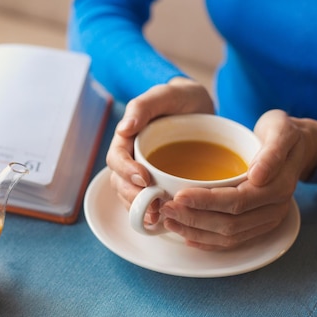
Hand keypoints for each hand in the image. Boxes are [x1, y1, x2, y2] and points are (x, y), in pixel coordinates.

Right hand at [105, 77, 213, 222]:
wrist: (199, 106)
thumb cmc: (181, 98)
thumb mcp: (167, 94)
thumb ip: (144, 106)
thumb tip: (124, 128)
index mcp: (127, 137)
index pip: (116, 158)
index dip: (126, 171)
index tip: (144, 178)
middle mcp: (131, 157)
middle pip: (120, 182)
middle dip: (132, 197)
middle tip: (153, 206)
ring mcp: (142, 172)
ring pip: (130, 196)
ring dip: (139, 209)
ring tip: (157, 218)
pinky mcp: (157, 183)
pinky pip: (147, 202)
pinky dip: (151, 213)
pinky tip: (163, 222)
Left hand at [160, 109, 316, 249]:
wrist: (300, 147)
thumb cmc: (286, 134)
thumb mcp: (282, 130)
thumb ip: (271, 152)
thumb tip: (257, 175)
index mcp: (278, 187)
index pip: (237, 201)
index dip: (206, 201)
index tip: (179, 195)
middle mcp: (274, 209)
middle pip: (229, 223)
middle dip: (194, 219)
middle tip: (165, 208)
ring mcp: (267, 220)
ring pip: (229, 236)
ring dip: (196, 233)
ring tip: (169, 222)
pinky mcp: (259, 225)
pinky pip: (233, 241)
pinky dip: (208, 242)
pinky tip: (187, 237)